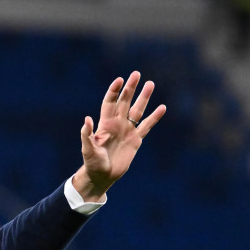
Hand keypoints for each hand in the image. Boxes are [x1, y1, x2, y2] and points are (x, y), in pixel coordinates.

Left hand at [75, 71, 165, 201]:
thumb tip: (87, 118)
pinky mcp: (136, 140)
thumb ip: (87, 134)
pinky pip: (146, 126)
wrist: (102, 176)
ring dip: (144, 98)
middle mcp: (117, 124)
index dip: (114, 91)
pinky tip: (162, 108)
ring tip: (150, 84)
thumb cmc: (92, 163)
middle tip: (137, 74)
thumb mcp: (87, 149)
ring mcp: (127, 131)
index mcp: (105, 124)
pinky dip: (154, 117)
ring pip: (138, 110)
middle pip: (125, 102)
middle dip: (130, 88)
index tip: (120, 80)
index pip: (110, 102)